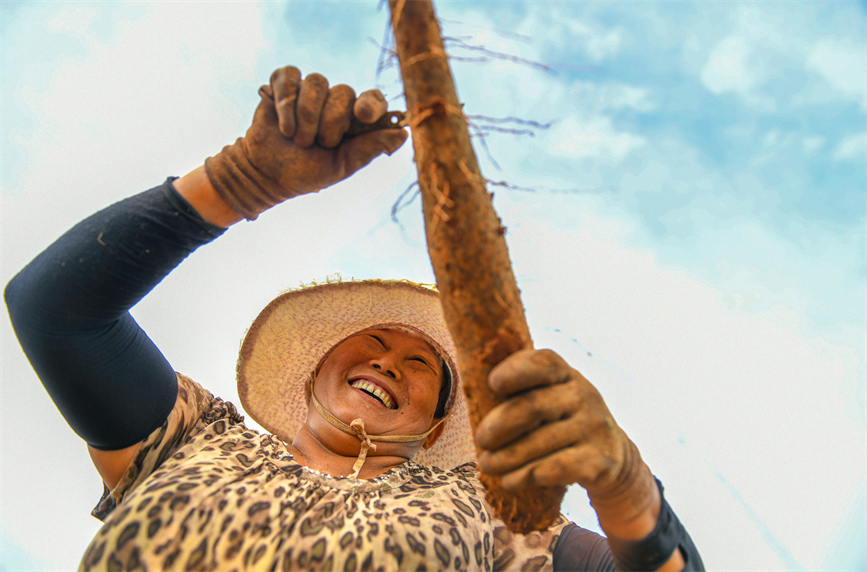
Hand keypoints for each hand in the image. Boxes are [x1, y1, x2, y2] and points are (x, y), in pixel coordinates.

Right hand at [204, 66, 408, 219]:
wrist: (266, 173)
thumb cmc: (306, 171)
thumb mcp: (341, 165)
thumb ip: (370, 148)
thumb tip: (404, 134)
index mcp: (354, 120)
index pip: (373, 100)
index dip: (372, 103)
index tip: (363, 115)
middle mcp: (335, 101)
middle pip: (343, 91)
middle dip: (329, 122)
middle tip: (317, 144)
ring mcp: (309, 90)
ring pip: (317, 82)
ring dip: (305, 115)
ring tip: (296, 138)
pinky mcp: (283, 84)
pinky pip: (290, 76)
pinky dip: (285, 103)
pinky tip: (283, 124)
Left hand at [476, 349, 655, 523]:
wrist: (613, 457)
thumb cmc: (563, 422)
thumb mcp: (551, 397)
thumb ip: (522, 392)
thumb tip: (473, 394)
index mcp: (566, 374)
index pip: (543, 363)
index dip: (515, 371)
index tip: (492, 384)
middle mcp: (584, 394)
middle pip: (533, 407)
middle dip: (498, 426)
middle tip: (481, 441)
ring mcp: (594, 426)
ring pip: (539, 442)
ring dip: (505, 458)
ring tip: (487, 465)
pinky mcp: (599, 459)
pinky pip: (553, 468)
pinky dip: (525, 476)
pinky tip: (510, 481)